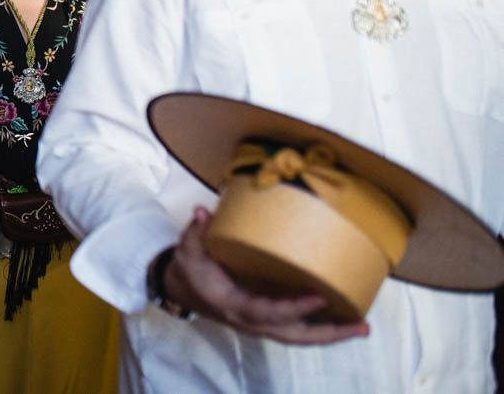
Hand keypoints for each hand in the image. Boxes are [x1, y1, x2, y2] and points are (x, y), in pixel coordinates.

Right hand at [163, 207, 370, 344]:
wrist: (185, 289)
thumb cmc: (192, 271)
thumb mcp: (188, 252)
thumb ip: (196, 233)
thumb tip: (202, 212)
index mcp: (234, 306)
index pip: (266, 312)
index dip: (292, 308)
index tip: (319, 297)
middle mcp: (253, 322)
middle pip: (296, 336)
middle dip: (329, 333)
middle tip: (360, 325)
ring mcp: (263, 323)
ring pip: (302, 336)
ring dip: (333, 333)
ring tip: (361, 324)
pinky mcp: (270, 319)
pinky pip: (300, 327)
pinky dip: (323, 325)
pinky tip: (345, 316)